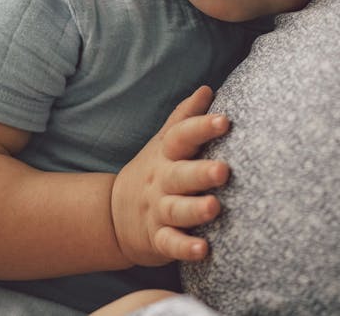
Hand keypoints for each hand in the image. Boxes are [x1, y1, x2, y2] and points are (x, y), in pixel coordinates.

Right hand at [110, 86, 231, 266]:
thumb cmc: (154, 171)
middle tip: (223, 171)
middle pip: (180, 175)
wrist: (114, 214)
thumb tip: (207, 89)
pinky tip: (203, 250)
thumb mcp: (163, 142)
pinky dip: (185, 248)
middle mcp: (162, 181)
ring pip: (176, 210)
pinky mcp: (157, 238)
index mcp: (167, 155)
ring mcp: (158, 210)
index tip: (225, 121)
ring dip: (195, 210)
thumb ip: (185, 117)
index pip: (182, 137)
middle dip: (201, 173)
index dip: (201, 128)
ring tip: (214, 208)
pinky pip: (170, 244)